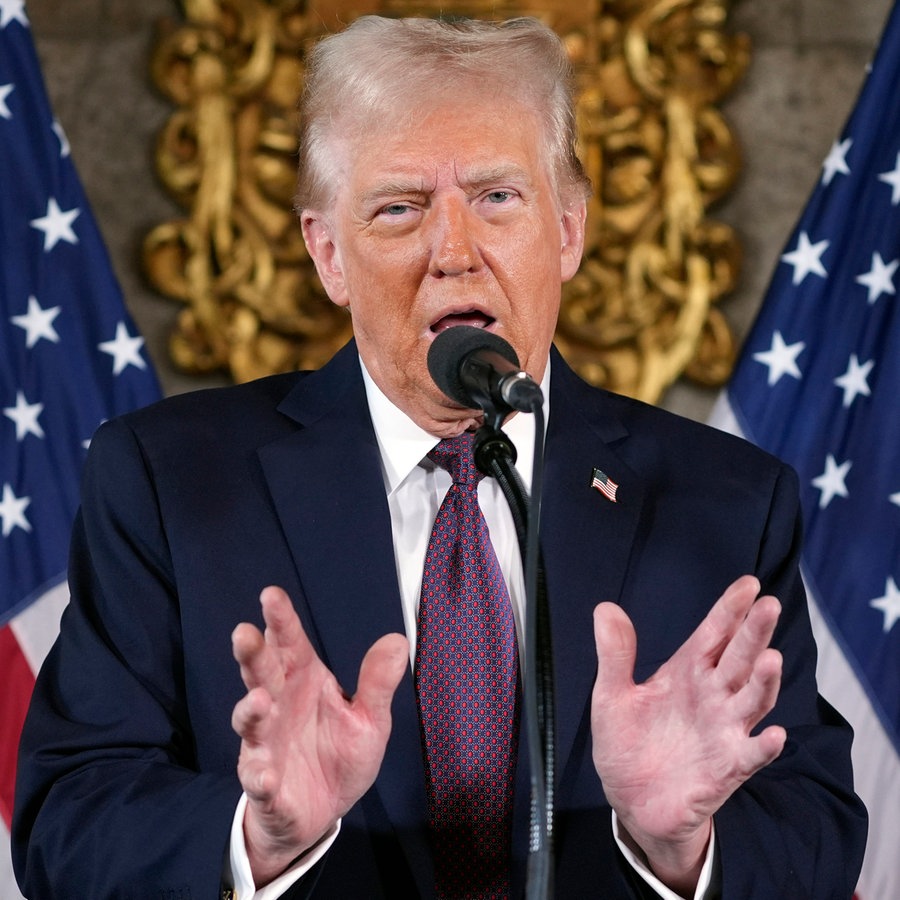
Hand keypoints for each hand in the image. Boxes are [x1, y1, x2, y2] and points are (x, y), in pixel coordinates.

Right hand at [231, 585, 408, 884]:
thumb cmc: (339, 755)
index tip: (271, 595)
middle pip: (261, 674)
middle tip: (244, 632)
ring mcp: (266, 745)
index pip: (290, 645)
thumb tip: (398, 639)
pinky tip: (265, 775)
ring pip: (250, 722)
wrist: (321, 813)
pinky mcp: (264, 785)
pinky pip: (257, 779)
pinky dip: (259, 776)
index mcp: (304, 683)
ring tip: (257, 700)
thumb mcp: (370, 720)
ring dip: (249, 711)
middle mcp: (279, 707)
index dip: (281, 621)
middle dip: (251, 654)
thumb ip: (377, 683)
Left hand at [591, 575, 785, 894]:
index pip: (714, 633)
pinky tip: (775, 735)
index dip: (730, 609)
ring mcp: (723, 730)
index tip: (749, 583)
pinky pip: (750, 756)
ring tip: (771, 658)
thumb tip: (605, 607)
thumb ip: (615, 654)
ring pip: (752, 700)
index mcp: (687, 672)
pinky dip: (763, 747)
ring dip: (764, 682)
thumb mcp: (611, 695)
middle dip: (754, 633)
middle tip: (769, 605)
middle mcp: (713, 695)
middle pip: (739, 658)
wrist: (631, 802)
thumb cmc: (627, 744)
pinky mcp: (726, 769)